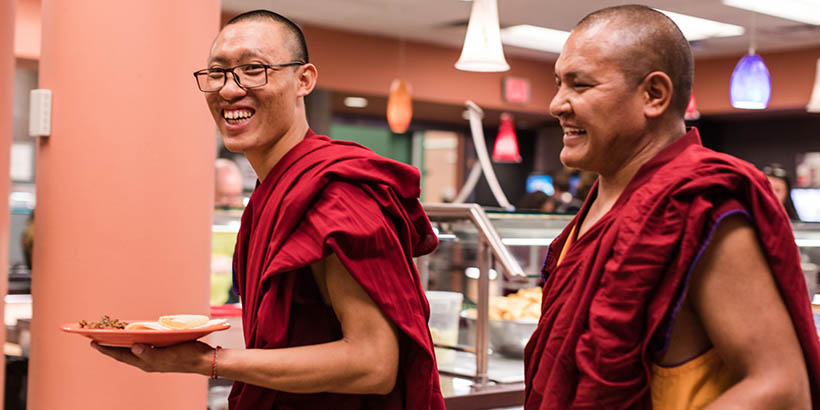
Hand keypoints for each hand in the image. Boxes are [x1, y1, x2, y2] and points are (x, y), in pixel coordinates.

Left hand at [91, 340, 213, 375]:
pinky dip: (134, 339)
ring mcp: (154, 355)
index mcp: (146, 363)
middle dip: (110, 346)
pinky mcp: (161, 349)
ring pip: (132, 349)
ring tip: (110, 336)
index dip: (106, 349)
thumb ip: (150, 354)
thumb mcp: (167, 357)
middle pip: (124, 353)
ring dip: (121, 342)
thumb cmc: (186, 358)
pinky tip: (133, 334)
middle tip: (96, 337)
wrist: (203, 359)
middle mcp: (148, 360)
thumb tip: (134, 347)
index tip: (92, 342)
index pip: (121, 355)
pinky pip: (143, 344)